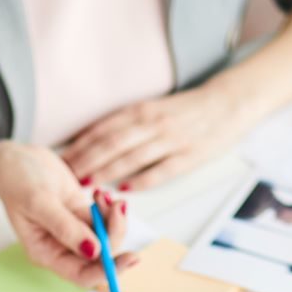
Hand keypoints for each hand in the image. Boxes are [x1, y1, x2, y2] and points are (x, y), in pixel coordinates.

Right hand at [0, 143, 136, 286]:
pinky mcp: (81, 215)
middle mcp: (62, 247)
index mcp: (47, 253)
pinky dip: (109, 207)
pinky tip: (99, 192)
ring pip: (107, 236)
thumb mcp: (39, 203)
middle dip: (114, 233)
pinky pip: (105, 220)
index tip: (130, 258)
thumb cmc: (16, 181)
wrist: (13, 159)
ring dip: (113, 217)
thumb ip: (66, 228)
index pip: (82, 275)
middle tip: (118, 207)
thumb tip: (94, 251)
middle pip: (101, 256)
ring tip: (102, 194)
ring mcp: (73, 231)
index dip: (107, 271)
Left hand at [61, 85, 258, 190]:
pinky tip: (125, 189)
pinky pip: (161, 170)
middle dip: (86, 160)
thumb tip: (96, 140)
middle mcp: (153, 123)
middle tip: (65, 177)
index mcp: (143, 110)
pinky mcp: (190, 156)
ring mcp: (171, 140)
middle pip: (112, 143)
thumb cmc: (190, 108)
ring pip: (132, 157)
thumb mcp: (155, 108)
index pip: (103, 128)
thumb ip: (128, 123)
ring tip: (87, 185)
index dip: (80, 145)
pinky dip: (142, 180)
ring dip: (107, 171)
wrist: (230, 102)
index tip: (61, 160)